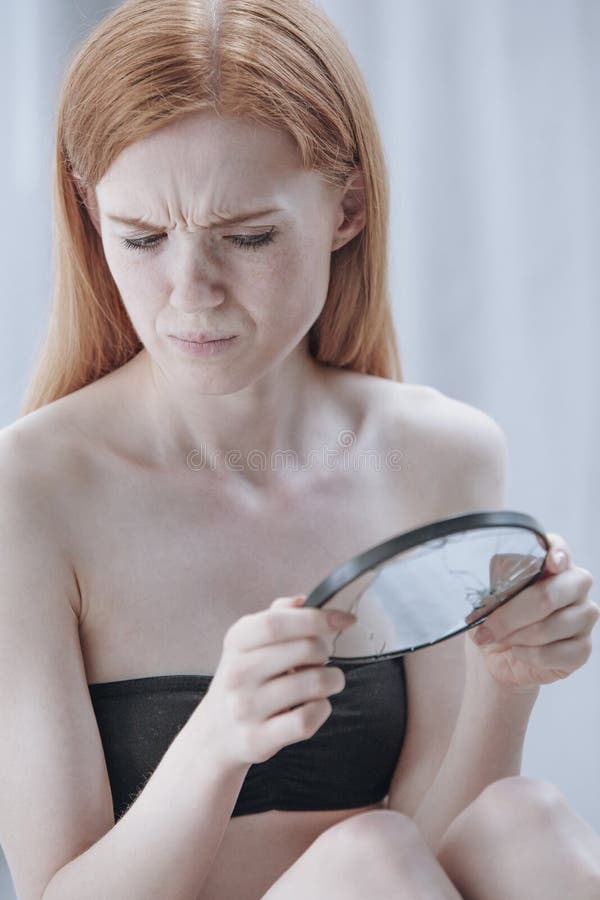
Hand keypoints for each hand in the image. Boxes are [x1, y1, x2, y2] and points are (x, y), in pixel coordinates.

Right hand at [203, 596, 355, 766]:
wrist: (215, 733)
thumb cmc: (245, 679)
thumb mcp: (249, 642)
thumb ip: (277, 616)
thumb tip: (304, 600)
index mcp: (237, 641)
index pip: (277, 622)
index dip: (316, 618)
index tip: (346, 619)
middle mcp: (238, 673)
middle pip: (304, 649)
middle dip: (325, 650)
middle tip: (322, 657)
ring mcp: (246, 708)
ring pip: (313, 684)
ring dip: (331, 680)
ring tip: (324, 680)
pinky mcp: (258, 739)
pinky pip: (307, 720)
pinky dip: (322, 709)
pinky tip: (314, 705)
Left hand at [465, 533, 598, 693]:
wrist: (496, 655)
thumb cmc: (495, 617)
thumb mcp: (488, 594)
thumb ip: (499, 581)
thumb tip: (503, 578)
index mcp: (551, 562)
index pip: (558, 547)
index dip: (557, 552)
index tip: (551, 562)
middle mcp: (575, 584)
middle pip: (548, 595)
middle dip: (511, 615)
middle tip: (487, 628)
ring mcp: (584, 616)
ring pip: (550, 627)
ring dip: (517, 637)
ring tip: (500, 639)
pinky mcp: (583, 648)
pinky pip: (556, 653)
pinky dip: (530, 655)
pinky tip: (518, 651)